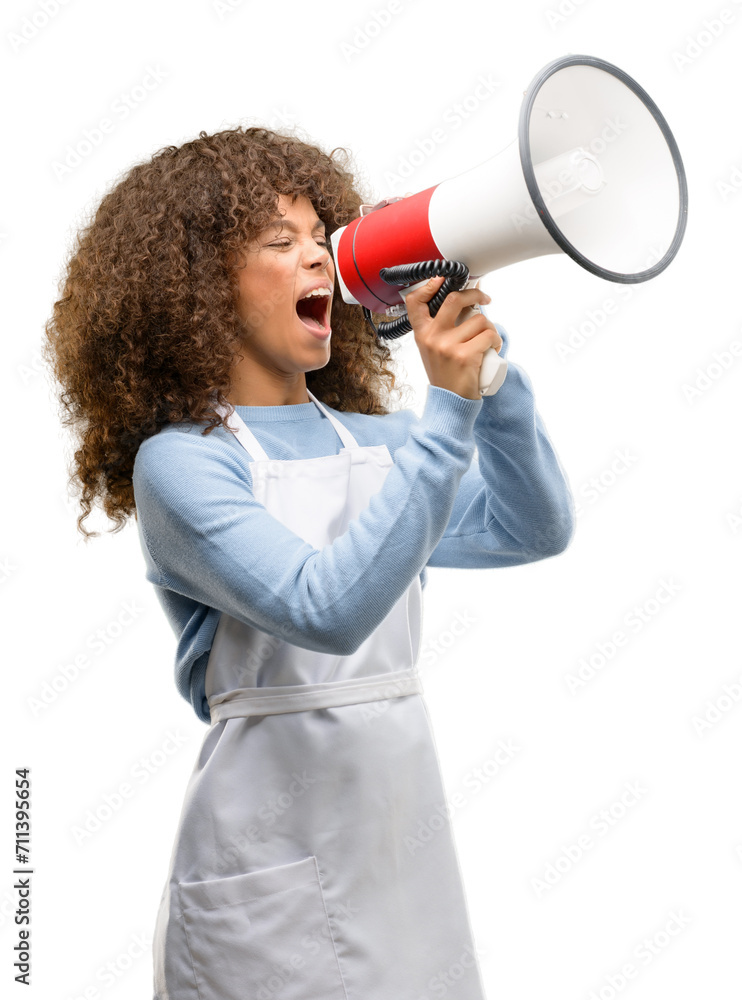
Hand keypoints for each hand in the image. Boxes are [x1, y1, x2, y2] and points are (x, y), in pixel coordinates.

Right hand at [404, 275, 502, 399]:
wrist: (451, 402)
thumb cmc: (446, 374)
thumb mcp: (432, 349)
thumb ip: (440, 328)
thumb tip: (465, 301)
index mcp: (422, 333)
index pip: (415, 302)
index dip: (428, 285)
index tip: (442, 280)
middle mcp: (431, 337)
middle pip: (454, 299)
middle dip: (475, 294)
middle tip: (485, 299)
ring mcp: (447, 346)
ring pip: (479, 320)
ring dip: (490, 328)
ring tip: (488, 341)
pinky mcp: (465, 356)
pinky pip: (489, 336)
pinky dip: (496, 341)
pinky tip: (492, 350)